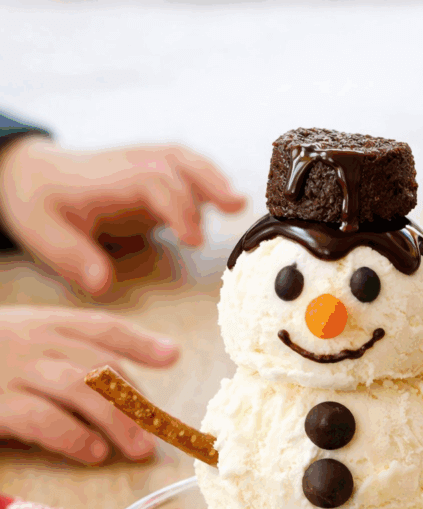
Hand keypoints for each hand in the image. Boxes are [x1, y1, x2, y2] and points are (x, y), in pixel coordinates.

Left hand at [0, 137, 244, 294]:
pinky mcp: (154, 175)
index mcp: (108, 177)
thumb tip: (103, 284)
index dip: (178, 207)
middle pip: (177, 162)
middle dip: (209, 183)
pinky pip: (187, 171)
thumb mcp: (45, 234)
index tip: (194, 240)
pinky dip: (210, 182)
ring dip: (215, 179)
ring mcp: (144, 166)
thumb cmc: (42, 204)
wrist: (34, 175)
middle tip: (236, 208)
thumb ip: (75, 257)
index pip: (153, 181)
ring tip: (239, 206)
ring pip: (186, 162)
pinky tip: (228, 203)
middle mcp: (131, 164)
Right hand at [0, 306, 177, 462]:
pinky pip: (42, 419)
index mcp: (41, 324)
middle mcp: (30, 341)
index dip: (139, 341)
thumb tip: (122, 381)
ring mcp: (11, 371)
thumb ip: (64, 355)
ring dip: (117, 419)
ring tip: (139, 448)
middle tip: (159, 430)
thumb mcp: (19, 345)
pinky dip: (74, 436)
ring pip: (78, 387)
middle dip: (134, 397)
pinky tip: (94, 452)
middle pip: (97, 362)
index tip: (172, 355)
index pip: (100, 327)